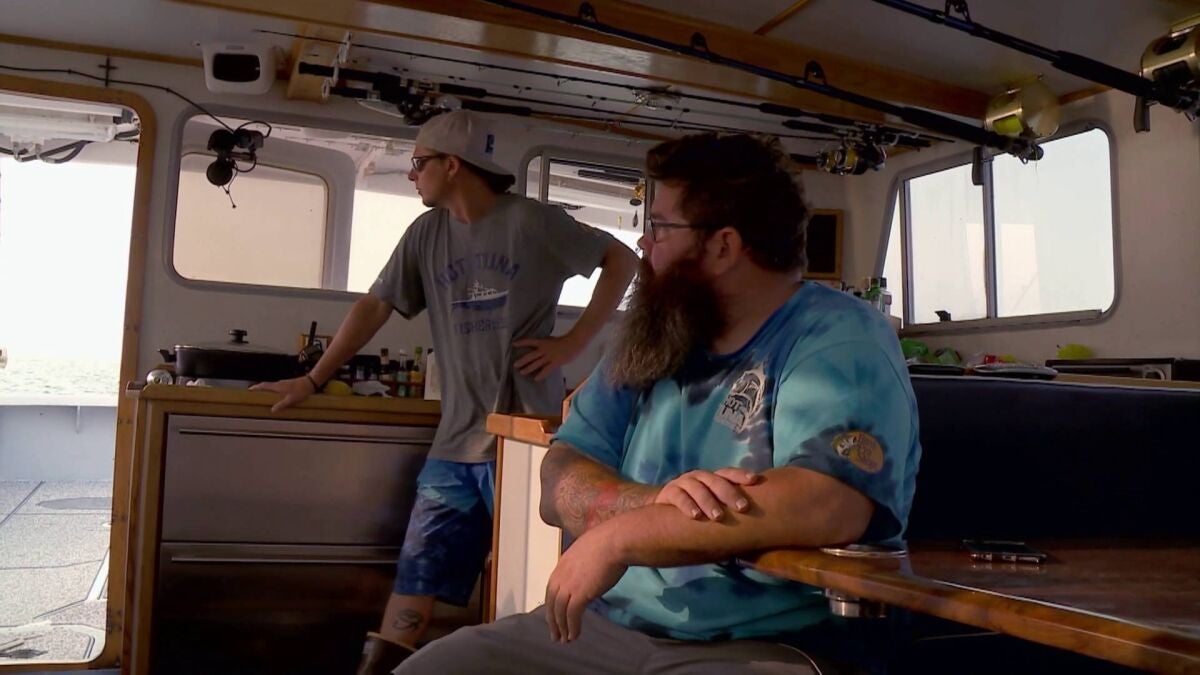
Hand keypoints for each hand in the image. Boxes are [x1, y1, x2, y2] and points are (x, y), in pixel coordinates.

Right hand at [249, 376, 315, 412]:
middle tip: (254, 392)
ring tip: (263, 395)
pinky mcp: (288, 384)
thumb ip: (281, 405)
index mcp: (278, 387)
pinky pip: (278, 387)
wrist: (311, 382)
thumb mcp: (291, 400)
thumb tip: (272, 410)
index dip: (256, 388)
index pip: (264, 386)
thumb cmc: (301, 391)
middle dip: (260, 388)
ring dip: (267, 389)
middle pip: (267, 385)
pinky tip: (276, 395)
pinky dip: (273, 390)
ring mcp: (284, 383)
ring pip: (272, 386)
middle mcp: (279, 383)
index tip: (250, 389)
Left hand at [513, 335, 584, 380]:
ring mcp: (549, 357)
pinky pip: (546, 370)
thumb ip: (545, 344)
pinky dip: (540, 374)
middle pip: (531, 356)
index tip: (514, 344)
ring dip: (528, 368)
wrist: (574, 342)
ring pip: (536, 364)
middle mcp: (544, 349)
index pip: (530, 341)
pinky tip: (536, 378)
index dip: (522, 342)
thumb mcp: (552, 340)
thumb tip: (540, 348)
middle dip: (522, 361)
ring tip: (522, 372)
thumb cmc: (565, 340)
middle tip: (515, 365)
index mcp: (543, 342)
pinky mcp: (555, 363)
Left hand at [544, 527, 626, 642]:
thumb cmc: (609, 541)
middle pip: (552, 602)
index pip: (552, 589)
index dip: (553, 604)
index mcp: (562, 564)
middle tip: (555, 634)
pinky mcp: (580, 594)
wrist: (615, 541)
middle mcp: (561, 575)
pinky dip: (572, 627)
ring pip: (560, 611)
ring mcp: (569, 585)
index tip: (555, 615)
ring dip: (562, 627)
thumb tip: (589, 568)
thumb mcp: (588, 550)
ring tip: (565, 639)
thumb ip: (583, 562)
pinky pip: (572, 615)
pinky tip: (574, 636)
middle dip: (553, 620)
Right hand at [655, 468, 758, 520]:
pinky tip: (695, 516)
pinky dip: (687, 505)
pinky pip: (679, 497)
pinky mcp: (669, 492)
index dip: (741, 475)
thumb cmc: (696, 509)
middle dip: (730, 493)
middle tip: (743, 507)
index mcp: (712, 478)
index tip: (755, 480)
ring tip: (718, 516)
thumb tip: (755, 521)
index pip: (728, 473)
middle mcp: (699, 477)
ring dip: (709, 501)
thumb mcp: (712, 504)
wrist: (663, 511)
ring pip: (698, 488)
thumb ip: (727, 506)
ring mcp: (684, 483)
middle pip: (715, 481)